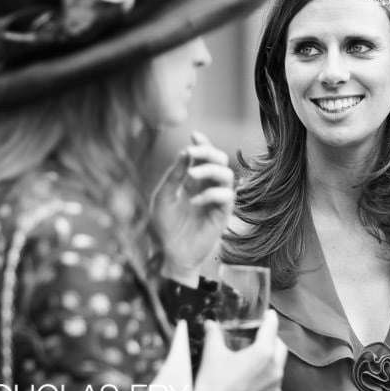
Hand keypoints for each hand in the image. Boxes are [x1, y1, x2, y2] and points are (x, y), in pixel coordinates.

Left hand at [151, 131, 234, 286]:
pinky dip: (210, 194)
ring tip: (191, 176)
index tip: (194, 136)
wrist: (169, 253)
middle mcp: (207, 187)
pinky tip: (194, 201)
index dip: (203, 144)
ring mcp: (216, 200)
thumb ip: (174, 175)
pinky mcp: (223, 214)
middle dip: (208, 152)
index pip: (204, 156)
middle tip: (192, 153)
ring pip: (226, 174)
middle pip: (220, 160)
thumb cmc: (163, 226)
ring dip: (210, 170)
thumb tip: (185, 152)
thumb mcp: (163, 196)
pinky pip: (226, 196)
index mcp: (193, 180)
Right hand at [194, 310, 287, 390]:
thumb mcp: (212, 354)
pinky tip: (251, 384)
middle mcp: (274, 370)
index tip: (269, 315)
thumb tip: (210, 324)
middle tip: (261, 338)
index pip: (271, 328)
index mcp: (263, 353)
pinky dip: (265, 383)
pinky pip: (272, 389)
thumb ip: (214, 334)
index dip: (270, 319)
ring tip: (253, 364)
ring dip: (269, 363)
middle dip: (272, 340)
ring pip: (278, 369)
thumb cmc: (213, 384)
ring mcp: (275, 389)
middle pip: (280, 348)